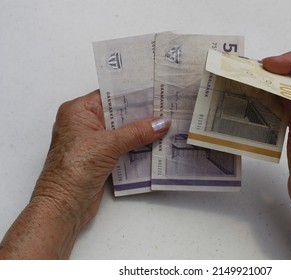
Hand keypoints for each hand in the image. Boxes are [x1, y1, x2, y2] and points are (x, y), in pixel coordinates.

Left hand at [0, 90, 169, 258]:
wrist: (64, 206)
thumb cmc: (75, 169)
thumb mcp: (109, 144)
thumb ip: (137, 132)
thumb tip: (162, 122)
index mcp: (78, 111)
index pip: (109, 95)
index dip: (133, 93)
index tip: (155, 90)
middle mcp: (84, 124)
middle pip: (118, 114)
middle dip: (141, 114)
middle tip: (166, 108)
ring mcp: (92, 143)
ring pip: (122, 132)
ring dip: (141, 132)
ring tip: (166, 125)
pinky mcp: (100, 159)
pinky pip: (123, 147)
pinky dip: (137, 147)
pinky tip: (156, 144)